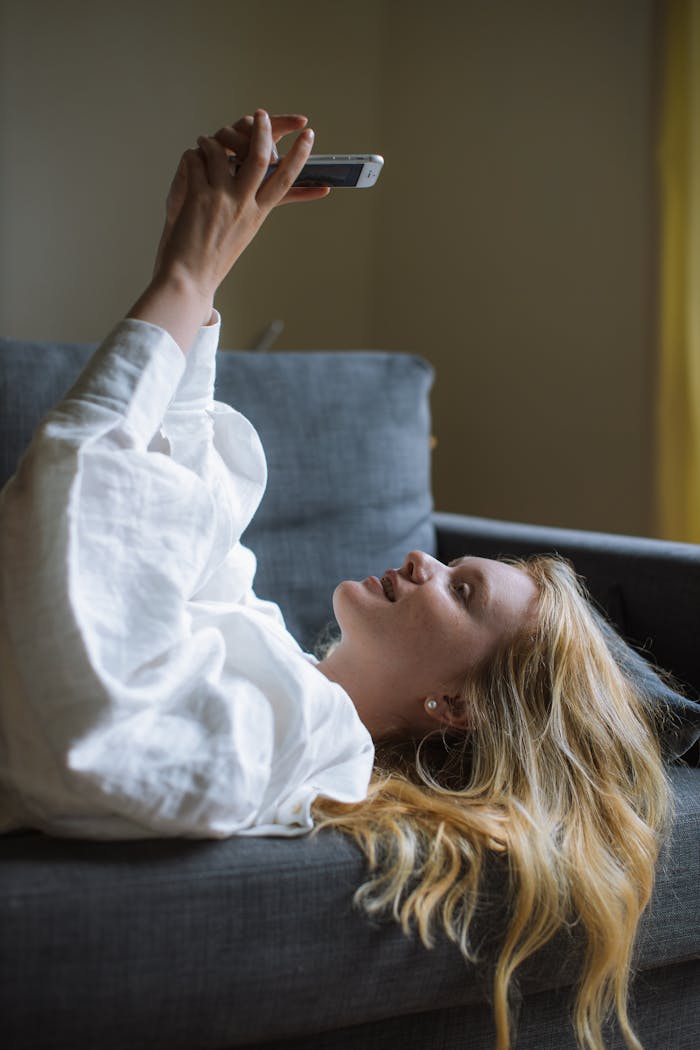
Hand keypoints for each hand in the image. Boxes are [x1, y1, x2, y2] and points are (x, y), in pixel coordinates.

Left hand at [153, 111, 327, 280]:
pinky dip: (192, 157)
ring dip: (211, 142)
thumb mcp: (240, 233)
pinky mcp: (197, 197)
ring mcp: (221, 199)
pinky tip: (189, 163)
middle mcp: (243, 205)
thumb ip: (248, 208)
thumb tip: (252, 185)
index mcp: (257, 215)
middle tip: (261, 115)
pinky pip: (195, 161)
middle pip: (260, 157)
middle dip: (263, 131)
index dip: (300, 155)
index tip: (309, 136)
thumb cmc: (211, 261)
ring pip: (220, 152)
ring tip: (205, 142)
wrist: (189, 279)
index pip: (286, 179)